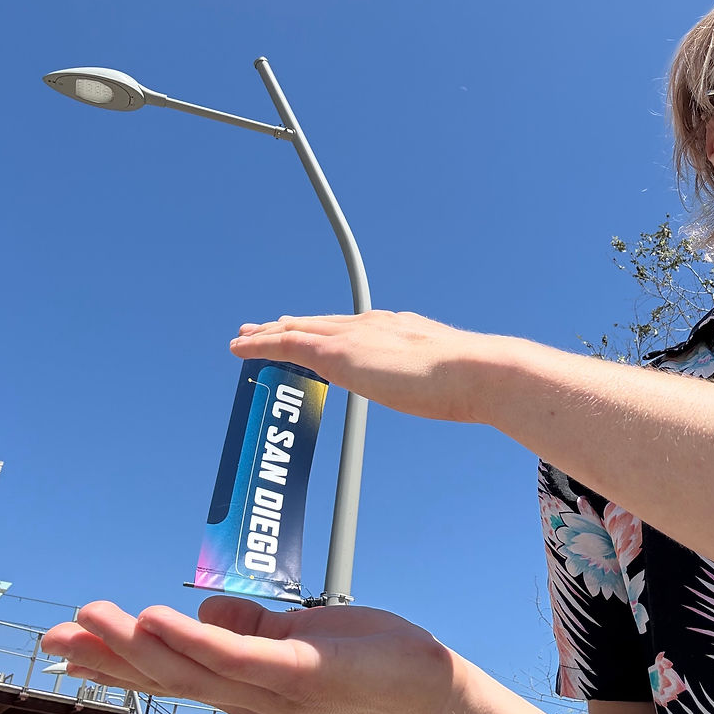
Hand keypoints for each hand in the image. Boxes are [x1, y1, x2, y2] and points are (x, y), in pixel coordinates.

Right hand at [42, 598, 453, 713]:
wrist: (421, 681)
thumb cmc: (360, 655)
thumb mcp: (292, 636)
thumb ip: (246, 625)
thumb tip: (198, 610)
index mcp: (240, 685)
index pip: (167, 673)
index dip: (116, 662)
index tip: (68, 648)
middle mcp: (246, 695)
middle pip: (165, 676)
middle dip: (107, 658)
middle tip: (54, 638)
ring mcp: (270, 687)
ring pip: (189, 667)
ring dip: (136, 644)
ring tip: (93, 620)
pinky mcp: (298, 672)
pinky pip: (238, 655)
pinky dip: (195, 638)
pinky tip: (160, 618)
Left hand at [231, 310, 507, 423]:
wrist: (473, 371)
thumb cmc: (472, 382)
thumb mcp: (448, 378)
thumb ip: (436, 378)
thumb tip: (446, 390)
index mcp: (397, 329)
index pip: (352, 328)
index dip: (328, 331)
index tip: (315, 333)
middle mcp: (370, 325)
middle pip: (319, 323)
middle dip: (293, 325)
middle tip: (269, 326)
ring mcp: (351, 336)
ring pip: (297, 329)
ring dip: (270, 332)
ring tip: (246, 335)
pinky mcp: (334, 352)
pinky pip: (285, 344)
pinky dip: (260, 344)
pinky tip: (240, 347)